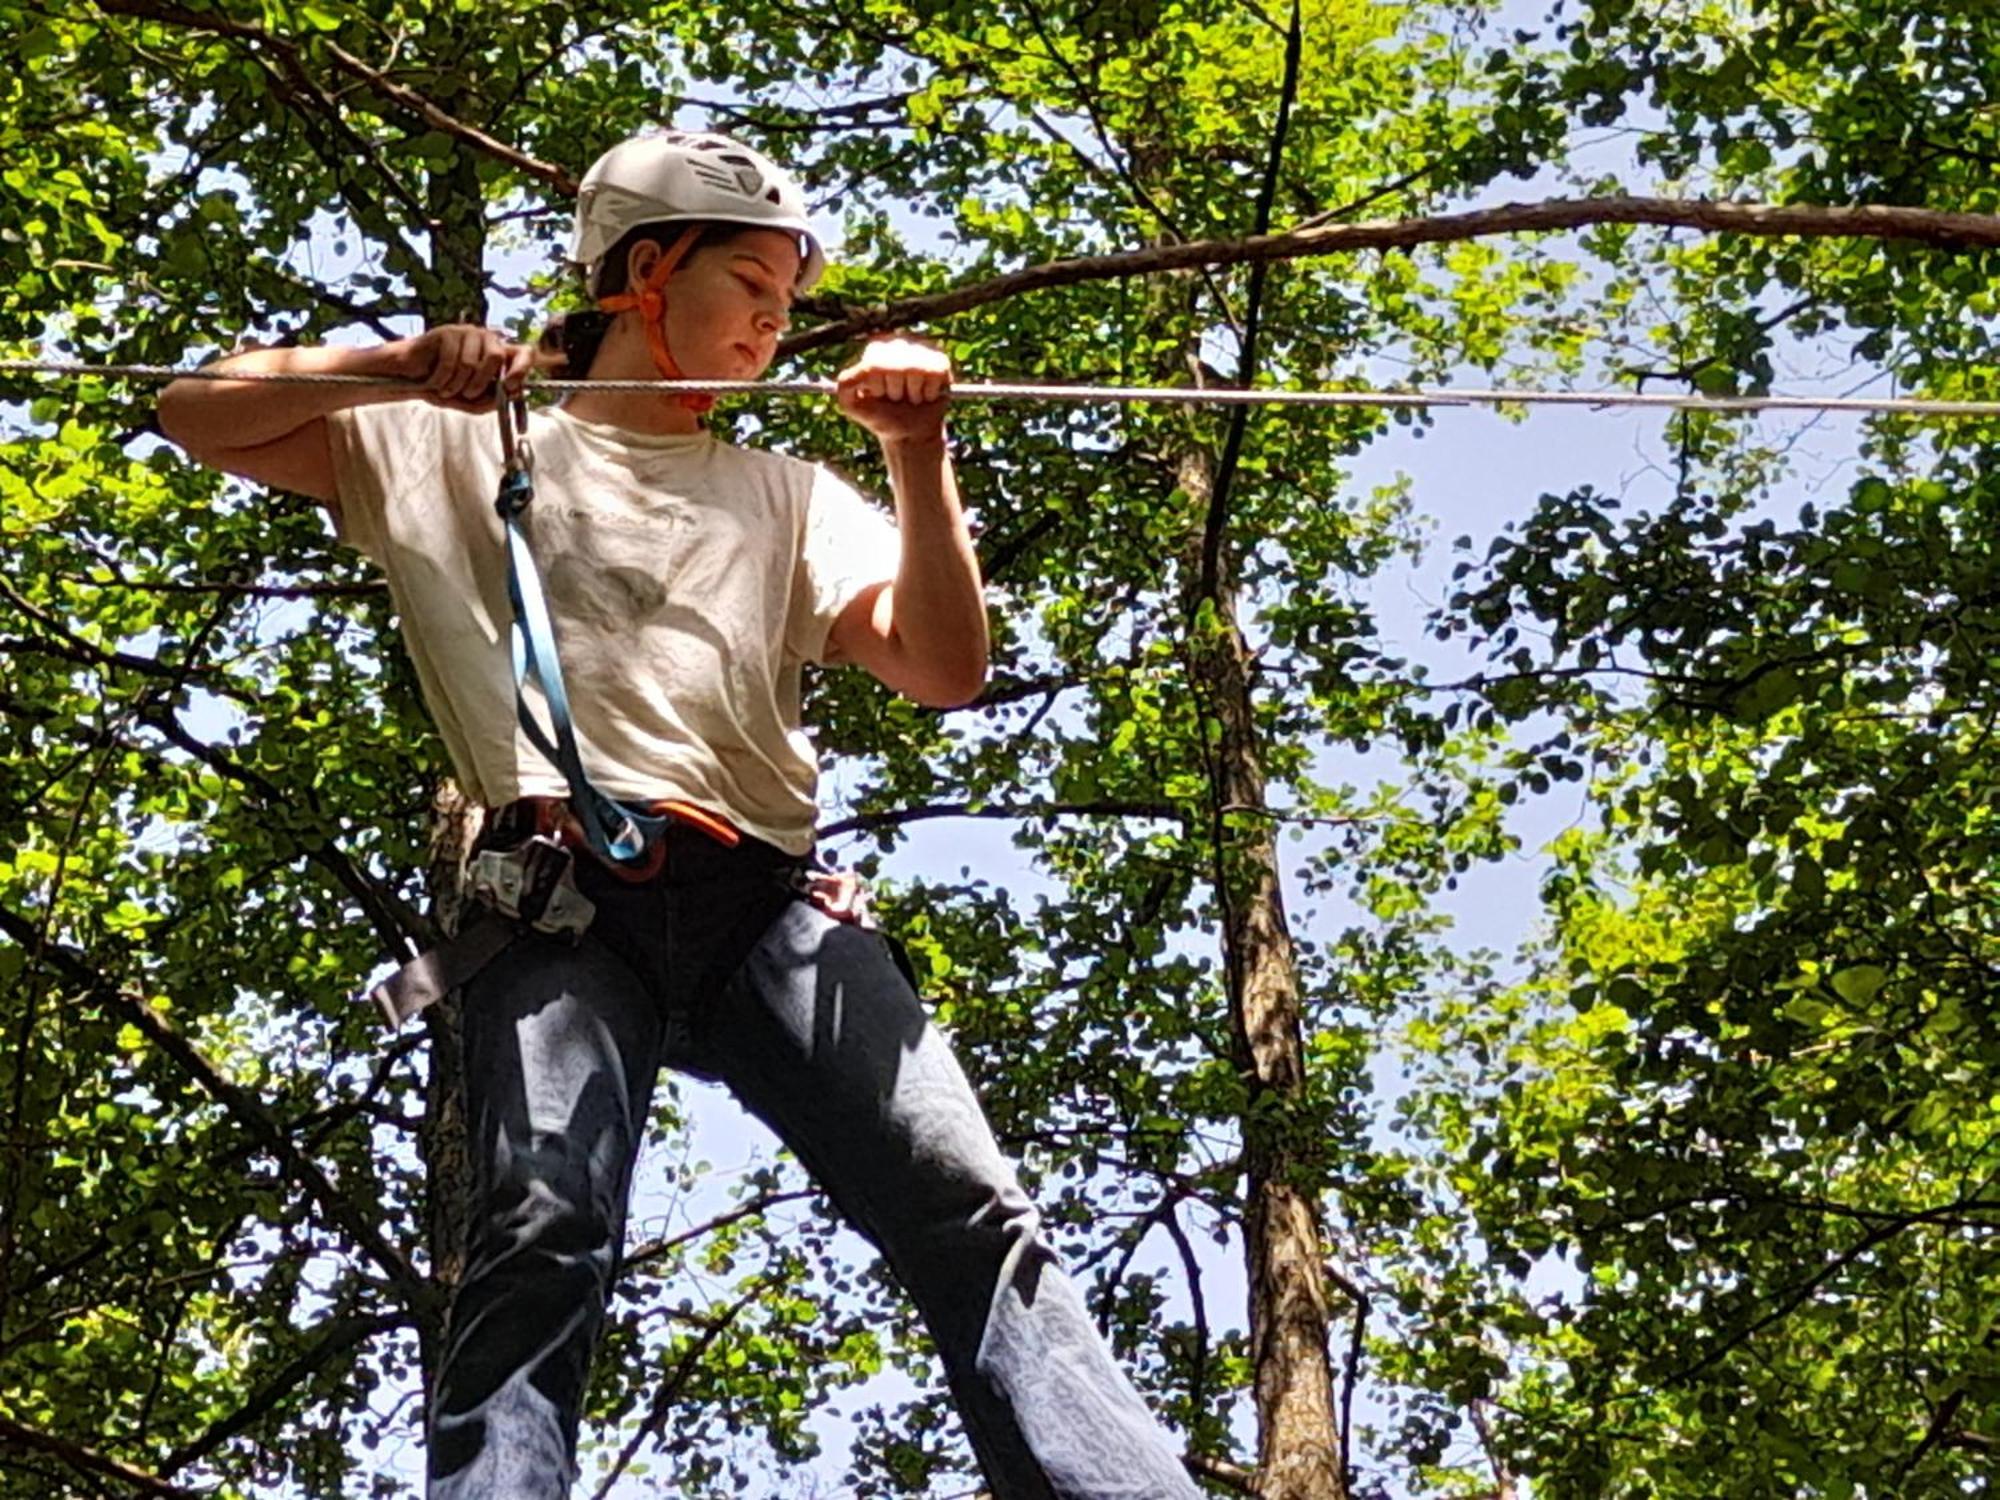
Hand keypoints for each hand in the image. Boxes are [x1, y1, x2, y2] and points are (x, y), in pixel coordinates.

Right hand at [390, 324, 549, 411]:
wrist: (413, 379)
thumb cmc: (446, 388)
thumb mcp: (473, 403)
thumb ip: (493, 401)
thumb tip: (515, 393)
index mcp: (499, 355)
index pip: (525, 352)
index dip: (522, 368)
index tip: (510, 386)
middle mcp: (487, 340)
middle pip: (496, 356)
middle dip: (480, 383)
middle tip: (466, 394)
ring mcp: (468, 333)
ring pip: (471, 362)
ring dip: (456, 384)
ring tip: (446, 389)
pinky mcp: (448, 332)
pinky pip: (450, 361)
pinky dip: (442, 379)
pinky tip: (435, 382)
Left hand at [835, 334, 950, 444]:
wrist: (909, 434)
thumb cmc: (881, 417)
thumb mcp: (853, 406)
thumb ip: (845, 387)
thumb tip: (850, 374)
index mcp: (875, 352)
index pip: (874, 366)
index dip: (878, 388)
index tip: (879, 396)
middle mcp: (897, 345)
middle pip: (895, 367)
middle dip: (895, 391)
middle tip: (896, 398)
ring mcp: (920, 351)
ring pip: (915, 370)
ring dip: (913, 394)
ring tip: (911, 398)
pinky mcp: (940, 362)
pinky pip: (934, 374)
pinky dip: (929, 393)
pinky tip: (925, 396)